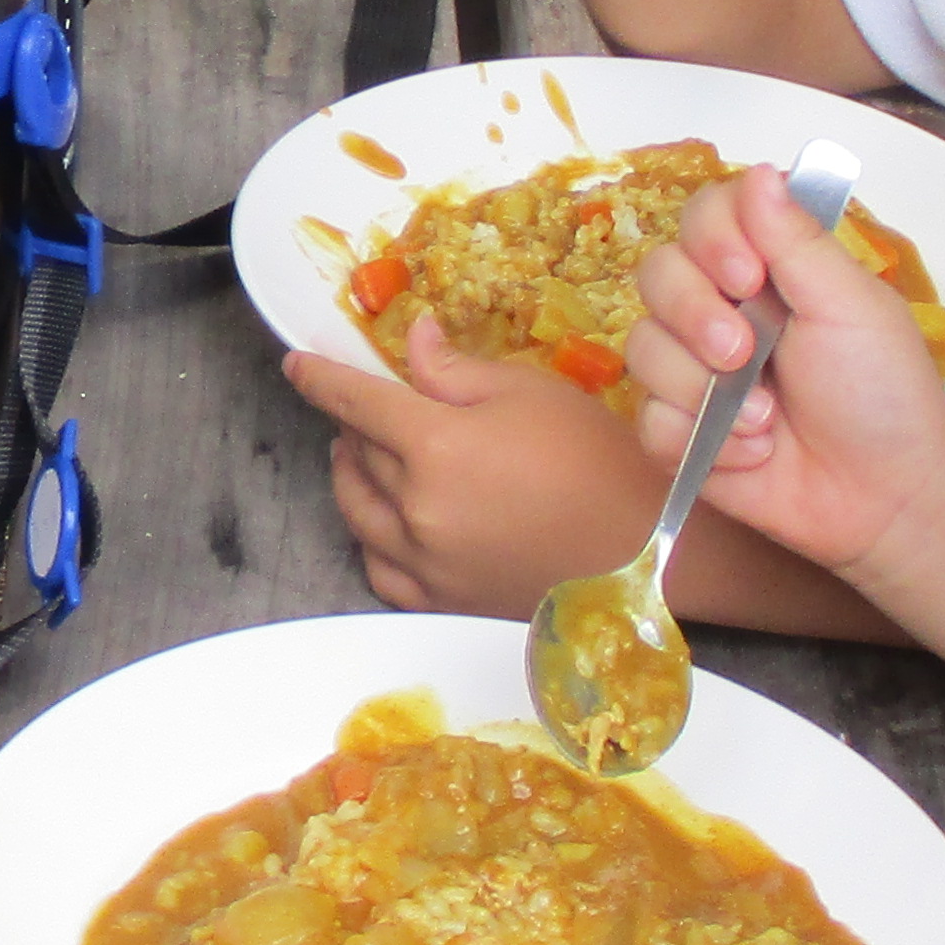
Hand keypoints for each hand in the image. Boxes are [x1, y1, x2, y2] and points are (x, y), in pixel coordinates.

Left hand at [286, 317, 656, 614]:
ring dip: (350, 476)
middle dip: (353, 423)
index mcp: (435, 446)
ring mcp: (426, 563)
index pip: (355, 403)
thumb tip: (411, 343)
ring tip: (363, 455)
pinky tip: (387, 520)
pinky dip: (371, 538)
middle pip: (358, 454)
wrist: (648, 552)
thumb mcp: (529, 393)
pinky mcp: (443, 601)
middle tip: (367, 405)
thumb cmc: (597, 459)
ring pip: (357, 512)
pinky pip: (380, 568)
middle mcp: (417, 509)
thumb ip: (454, 371)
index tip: (296, 365)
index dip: (320, 379)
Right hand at [626, 166, 944, 585]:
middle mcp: (722, 309)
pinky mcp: (677, 433)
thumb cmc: (882, 394)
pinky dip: (699, 440)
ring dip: (703, 389)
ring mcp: (694, 371)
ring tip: (766, 421)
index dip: (712, 239)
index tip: (748, 274)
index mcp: (768, 269)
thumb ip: (797, 240)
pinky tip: (750, 454)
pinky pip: (647, 418)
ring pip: (642, 347)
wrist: (884, 499)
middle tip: (745, 353)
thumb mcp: (851, 306)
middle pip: (656, 273)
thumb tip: (761, 170)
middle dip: (695, 315)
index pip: (704, 216)